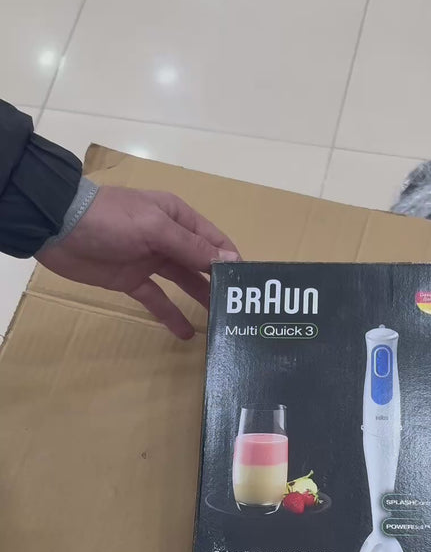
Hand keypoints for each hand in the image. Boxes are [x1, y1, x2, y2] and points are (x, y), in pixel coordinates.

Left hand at [36, 185, 240, 339]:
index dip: (232, 260)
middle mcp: (168, 237)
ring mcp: (149, 260)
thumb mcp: (155, 229)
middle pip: (200, 263)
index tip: (249, 286)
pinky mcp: (131, 280)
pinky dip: (171, 315)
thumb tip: (230, 259)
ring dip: (200, 300)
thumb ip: (192, 247)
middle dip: (219, 283)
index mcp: (177, 217)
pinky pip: (157, 299)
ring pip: (182, 282)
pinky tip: (186, 334)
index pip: (214, 240)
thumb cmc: (111, 220)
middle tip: (239, 311)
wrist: (58, 228)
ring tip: (220, 324)